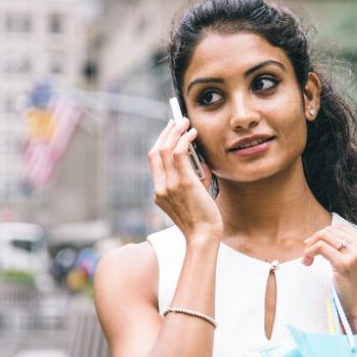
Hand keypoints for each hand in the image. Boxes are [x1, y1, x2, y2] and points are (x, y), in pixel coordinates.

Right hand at [148, 118, 221, 240]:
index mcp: (159, 192)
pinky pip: (179, 153)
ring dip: (175, 132)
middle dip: (166, 133)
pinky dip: (185, 139)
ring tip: (185, 122)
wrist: (203, 236)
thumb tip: (200, 160)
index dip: (160, 142)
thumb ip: (193, 178)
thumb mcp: (192, 196)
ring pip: (165, 149)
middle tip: (177, 121)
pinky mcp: (182, 182)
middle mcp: (160, 187)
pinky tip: (192, 134)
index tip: (170, 131)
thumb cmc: (202, 219)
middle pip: (155, 151)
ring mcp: (169, 185)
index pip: (153, 161)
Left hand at [301, 224, 356, 320]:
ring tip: (307, 259)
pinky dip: (309, 252)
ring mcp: (356, 255)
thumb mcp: (355, 262)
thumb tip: (321, 234)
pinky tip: (307, 262)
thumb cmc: (353, 286)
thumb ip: (346, 247)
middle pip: (331, 231)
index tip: (313, 244)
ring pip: (324, 237)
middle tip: (307, 252)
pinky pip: (320, 248)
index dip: (323, 234)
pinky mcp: (344, 264)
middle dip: (315, 239)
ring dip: (310, 246)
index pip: (340, 228)